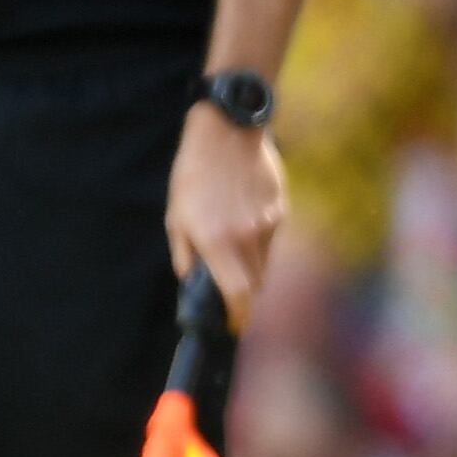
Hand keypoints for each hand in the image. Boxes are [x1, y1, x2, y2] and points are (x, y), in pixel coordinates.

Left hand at [167, 106, 286, 323]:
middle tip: (228, 287)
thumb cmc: (194, 173)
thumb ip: (185, 255)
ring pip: (264, 261)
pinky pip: (271, 237)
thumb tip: (192, 281)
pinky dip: (258, 238)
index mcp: (218, 241)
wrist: (228, 132)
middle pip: (256, 283)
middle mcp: (248, 237)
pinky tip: (242, 215)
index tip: (234, 325)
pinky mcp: (280, 209)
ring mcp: (269, 223)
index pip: (239, 294)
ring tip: (229, 238)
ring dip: (250, 263)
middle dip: (243, 291)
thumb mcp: (176, 216)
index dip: (239, 316)